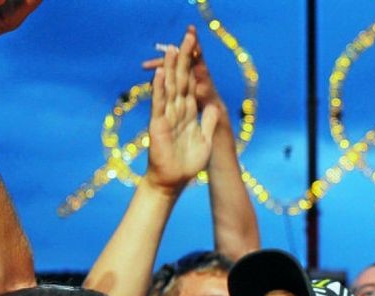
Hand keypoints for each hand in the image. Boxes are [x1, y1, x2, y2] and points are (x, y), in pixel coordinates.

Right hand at [144, 29, 218, 193]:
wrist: (173, 180)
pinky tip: (160, 74)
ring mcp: (167, 115)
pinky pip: (159, 103)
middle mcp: (178, 110)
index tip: (199, 50)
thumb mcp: (205, 140)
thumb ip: (208, 122)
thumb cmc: (188, 163)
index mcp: (190, 113)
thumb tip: (215, 106)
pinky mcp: (159, 124)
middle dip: (184, 59)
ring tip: (172, 48)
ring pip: (169, 87)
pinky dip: (159, 89)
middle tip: (187, 37)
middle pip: (181, 80)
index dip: (196, 68)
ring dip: (170, 68)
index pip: (193, 85)